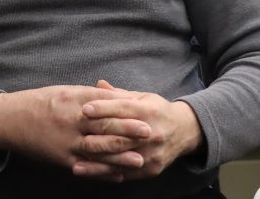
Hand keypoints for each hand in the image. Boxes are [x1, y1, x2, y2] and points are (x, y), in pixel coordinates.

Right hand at [0, 85, 150, 176]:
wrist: (11, 119)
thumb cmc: (41, 101)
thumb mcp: (66, 91)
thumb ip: (92, 95)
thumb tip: (118, 95)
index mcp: (73, 100)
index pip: (104, 103)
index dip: (125, 107)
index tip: (144, 109)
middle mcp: (70, 120)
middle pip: (103, 125)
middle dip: (127, 130)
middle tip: (149, 132)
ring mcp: (66, 141)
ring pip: (97, 149)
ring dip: (119, 156)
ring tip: (139, 159)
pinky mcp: (61, 158)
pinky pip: (85, 166)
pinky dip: (102, 172)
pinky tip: (118, 175)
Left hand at [72, 80, 204, 180]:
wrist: (184, 131)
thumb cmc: (157, 110)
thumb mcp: (142, 97)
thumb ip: (118, 94)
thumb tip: (97, 84)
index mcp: (149, 111)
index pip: (123, 108)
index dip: (103, 108)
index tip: (84, 109)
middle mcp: (152, 133)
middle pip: (121, 137)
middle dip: (97, 138)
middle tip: (74, 139)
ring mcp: (152, 153)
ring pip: (121, 159)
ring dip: (98, 163)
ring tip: (76, 165)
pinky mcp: (152, 169)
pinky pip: (126, 174)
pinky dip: (107, 175)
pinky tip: (91, 175)